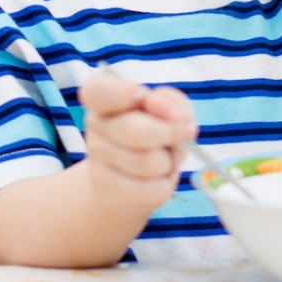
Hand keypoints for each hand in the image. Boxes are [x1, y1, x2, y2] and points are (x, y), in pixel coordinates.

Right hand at [80, 68, 196, 222]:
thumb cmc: (154, 136)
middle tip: (186, 132)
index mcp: (104, 98)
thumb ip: (172, 103)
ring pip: (150, 162)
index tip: (142, 96)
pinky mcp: (110, 190)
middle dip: (171, 134)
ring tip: (164, 158)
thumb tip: (172, 116)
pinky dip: (166, 182)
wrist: (129, 182)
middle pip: (136, 131)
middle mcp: (95, 125)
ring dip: (170, 161)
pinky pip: (153, 187)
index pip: (97, 91)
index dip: (122, 93)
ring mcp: (98, 159)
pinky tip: (156, 178)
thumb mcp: (169, 110)